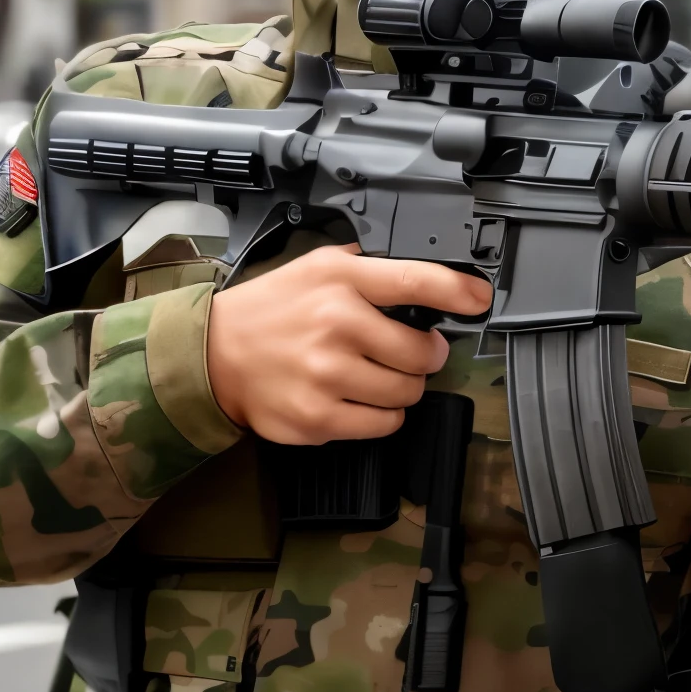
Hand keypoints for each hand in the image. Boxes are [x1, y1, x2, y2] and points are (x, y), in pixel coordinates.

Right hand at [206, 244, 492, 444]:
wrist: (211, 356)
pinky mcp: (317, 419)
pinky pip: (383, 424)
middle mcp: (336, 325)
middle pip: (423, 352)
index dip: (459, 290)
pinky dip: (381, 415)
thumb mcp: (318, 266)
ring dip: (402, 387)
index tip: (479, 299)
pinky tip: (357, 398)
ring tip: (373, 374)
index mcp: (341, 280)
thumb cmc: (270, 310)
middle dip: (425, 355)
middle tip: (409, 352)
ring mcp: (327, 375)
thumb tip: (427, 275)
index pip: (416, 280)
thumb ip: (369, 267)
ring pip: (407, 393)